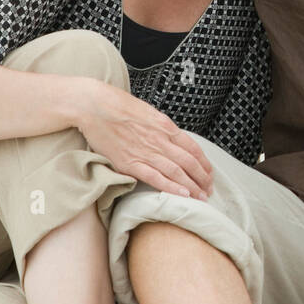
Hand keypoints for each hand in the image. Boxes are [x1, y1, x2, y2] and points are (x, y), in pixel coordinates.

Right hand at [75, 79, 212, 199]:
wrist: (94, 106)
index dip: (204, 163)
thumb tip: (171, 137)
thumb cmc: (117, 105)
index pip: (193, 148)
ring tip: (201, 198)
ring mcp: (145, 152)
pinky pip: (155, 178)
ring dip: (191, 187)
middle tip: (209, 190)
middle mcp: (159, 140)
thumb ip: (161, 126)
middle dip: (202, 178)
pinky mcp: (129, 163)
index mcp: (165, 126)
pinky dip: (170, 187)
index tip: (209, 173)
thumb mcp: (148, 111)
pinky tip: (182, 196)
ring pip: (176, 172)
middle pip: (189, 162)